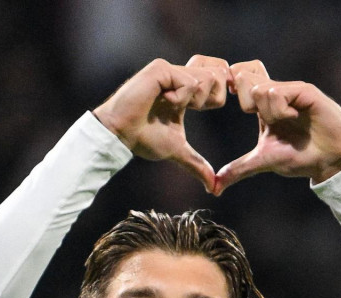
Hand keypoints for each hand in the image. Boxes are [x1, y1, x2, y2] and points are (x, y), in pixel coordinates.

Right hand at [93, 57, 228, 192]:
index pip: (219, 79)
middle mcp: (179, 75)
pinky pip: (190, 82)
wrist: (120, 134)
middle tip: (189, 109)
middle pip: (220, 74)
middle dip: (210, 99)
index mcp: (185, 90)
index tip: (199, 109)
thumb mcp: (177, 150)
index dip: (218, 95)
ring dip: (195, 100)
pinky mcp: (162, 68)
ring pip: (209, 77)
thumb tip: (213, 187)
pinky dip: (180, 99)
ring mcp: (171, 70)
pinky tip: (161, 101)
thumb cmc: (142, 138)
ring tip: (171, 105)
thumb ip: (196, 163)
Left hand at [213, 60, 340, 193]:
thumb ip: (239, 169)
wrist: (329, 160)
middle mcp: (275, 93)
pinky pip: (277, 92)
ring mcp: (290, 90)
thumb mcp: (264, 161)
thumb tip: (214, 187)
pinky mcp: (304, 91)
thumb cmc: (301, 158)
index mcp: (262, 106)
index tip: (240, 109)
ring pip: (259, 89)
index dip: (233, 88)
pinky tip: (295, 118)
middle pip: (244, 75)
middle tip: (261, 118)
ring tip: (286, 122)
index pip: (240, 78)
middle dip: (244, 100)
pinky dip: (280, 110)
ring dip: (268, 112)